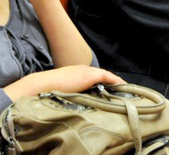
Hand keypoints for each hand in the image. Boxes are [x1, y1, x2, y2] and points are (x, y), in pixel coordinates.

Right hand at [5, 65, 125, 100]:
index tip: (112, 88)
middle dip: (113, 81)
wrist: (43, 83)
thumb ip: (71, 91)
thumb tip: (75, 99)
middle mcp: (84, 68)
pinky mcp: (89, 75)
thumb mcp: (63, 88)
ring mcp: (86, 70)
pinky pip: (107, 76)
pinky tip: (121, 86)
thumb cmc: (49, 89)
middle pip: (102, 74)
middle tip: (122, 89)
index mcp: (77, 71)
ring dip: (115, 81)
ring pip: (106, 75)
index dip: (105, 81)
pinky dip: (115, 81)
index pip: (95, 76)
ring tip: (124, 88)